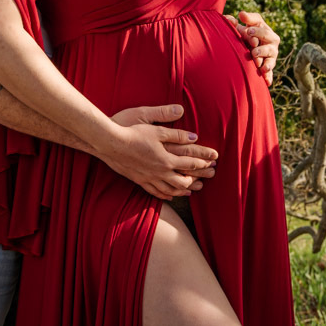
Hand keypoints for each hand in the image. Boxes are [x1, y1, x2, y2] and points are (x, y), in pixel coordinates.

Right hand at [99, 107, 218, 199]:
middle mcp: (160, 172)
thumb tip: (195, 137)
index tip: (214, 160)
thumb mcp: (156, 130)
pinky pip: (155, 192)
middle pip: (183, 180)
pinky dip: (166, 195)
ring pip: (171, 189)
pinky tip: (170, 195)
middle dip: (197, 179)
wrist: (110, 144)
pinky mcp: (139, 180)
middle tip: (207, 178)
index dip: (204, 161)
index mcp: (166, 158)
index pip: (190, 162)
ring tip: (192, 190)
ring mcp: (149, 178)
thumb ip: (176, 134)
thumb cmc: (133, 133)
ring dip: (183, 190)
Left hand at [226, 11, 278, 85]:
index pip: (263, 30)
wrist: (245, 46)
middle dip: (262, 48)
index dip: (257, 32)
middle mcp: (270, 43)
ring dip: (266, 62)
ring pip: (271, 59)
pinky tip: (267, 82)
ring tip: (259, 65)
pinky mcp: (267, 66)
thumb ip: (243, 19)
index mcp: (265, 31)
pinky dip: (268, 76)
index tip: (248, 32)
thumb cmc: (245, 32)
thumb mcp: (244, 24)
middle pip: (269, 45)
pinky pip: (269, 72)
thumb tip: (241, 14)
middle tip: (254, 51)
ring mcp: (270, 55)